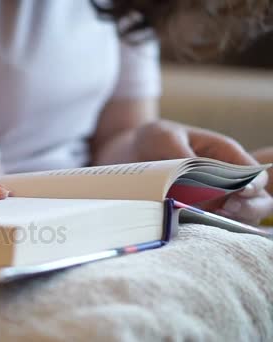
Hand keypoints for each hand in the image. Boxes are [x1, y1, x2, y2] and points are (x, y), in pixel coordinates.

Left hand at [133, 119, 272, 224]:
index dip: (254, 185)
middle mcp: (225, 179)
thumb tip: (199, 185)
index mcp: (224, 154)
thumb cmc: (152, 139)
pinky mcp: (196, 213)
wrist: (127, 152)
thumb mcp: (165, 138)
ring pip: (239, 218)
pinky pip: (211, 226)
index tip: (240, 193)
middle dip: (250, 208)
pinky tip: (196, 228)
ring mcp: (213, 199)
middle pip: (257, 200)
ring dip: (232, 223)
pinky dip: (209, 230)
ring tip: (213, 220)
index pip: (253, 173)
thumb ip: (184, 158)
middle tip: (227, 210)